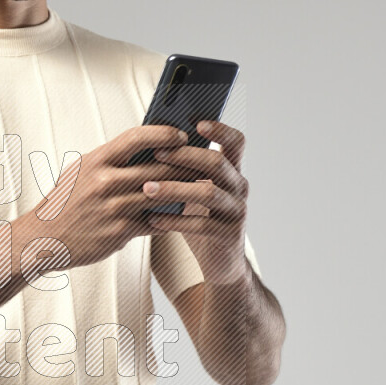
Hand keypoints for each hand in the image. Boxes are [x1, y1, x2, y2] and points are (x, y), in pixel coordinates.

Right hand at [25, 124, 191, 268]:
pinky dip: (172, 216)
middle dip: (184, 163)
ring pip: (161, 195)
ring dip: (184, 190)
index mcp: (95, 161)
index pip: (136, 137)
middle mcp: (105, 183)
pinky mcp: (120, 232)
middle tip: (204, 160)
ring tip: (201, 185)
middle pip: (156, 167)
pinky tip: (184, 213)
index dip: (163, 133)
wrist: (43, 240)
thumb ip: (111, 160)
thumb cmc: (64, 203)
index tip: (182, 134)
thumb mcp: (81, 172)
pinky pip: (155, 221)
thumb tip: (147, 147)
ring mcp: (113, 208)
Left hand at [142, 120, 249, 283]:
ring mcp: (237, 211)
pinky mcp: (228, 235)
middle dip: (185, 156)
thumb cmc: (201, 218)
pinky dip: (174, 220)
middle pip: (217, 163)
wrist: (219, 262)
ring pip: (208, 193)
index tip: (197, 122)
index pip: (236, 142)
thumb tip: (149, 142)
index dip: (220, 130)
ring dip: (174, 188)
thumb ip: (183, 169)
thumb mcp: (194, 190)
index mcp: (232, 171)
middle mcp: (239, 188)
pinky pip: (201, 224)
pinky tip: (152, 218)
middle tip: (156, 153)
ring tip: (147, 188)